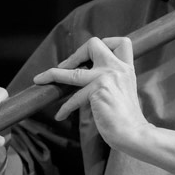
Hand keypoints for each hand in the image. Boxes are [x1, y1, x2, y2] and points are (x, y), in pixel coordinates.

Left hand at [33, 37, 148, 149]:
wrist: (134, 133)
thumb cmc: (128, 118)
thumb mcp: (124, 90)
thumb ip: (112, 80)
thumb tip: (87, 75)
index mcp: (126, 68)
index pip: (122, 42)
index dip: (105, 44)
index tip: (92, 56)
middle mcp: (118, 69)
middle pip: (93, 44)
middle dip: (76, 53)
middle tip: (67, 67)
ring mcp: (107, 77)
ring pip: (72, 71)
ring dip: (52, 74)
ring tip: (40, 79)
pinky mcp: (98, 90)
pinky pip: (73, 97)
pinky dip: (65, 108)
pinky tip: (61, 115)